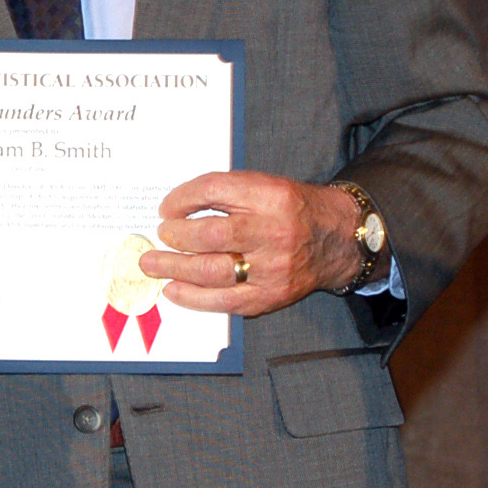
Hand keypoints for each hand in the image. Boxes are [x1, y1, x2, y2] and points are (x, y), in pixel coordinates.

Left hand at [137, 170, 365, 316]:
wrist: (335, 239)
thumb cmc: (290, 210)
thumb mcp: (265, 187)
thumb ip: (226, 193)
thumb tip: (175, 210)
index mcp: (270, 196)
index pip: (215, 191)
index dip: (183, 199)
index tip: (166, 208)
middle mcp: (273, 231)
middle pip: (211, 235)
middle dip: (176, 236)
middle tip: (159, 236)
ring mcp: (272, 267)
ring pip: (212, 271)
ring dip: (175, 269)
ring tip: (152, 265)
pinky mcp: (270, 295)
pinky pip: (224, 301)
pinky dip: (193, 297)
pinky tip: (174, 290)